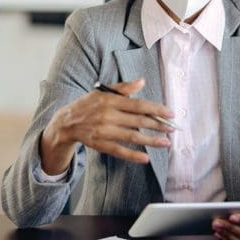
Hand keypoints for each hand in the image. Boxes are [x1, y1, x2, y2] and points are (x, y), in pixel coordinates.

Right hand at [40, 78, 174, 174]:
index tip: (170, 113)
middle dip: (158, 125)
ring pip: (132, 137)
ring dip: (150, 141)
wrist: (67, 122)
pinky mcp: (100, 144)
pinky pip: (119, 151)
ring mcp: (104, 131)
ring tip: (166, 143)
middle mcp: (108, 116)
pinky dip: (133, 155)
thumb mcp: (103, 91)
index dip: (156, 109)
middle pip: (138, 121)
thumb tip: (142, 81)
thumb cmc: (89, 104)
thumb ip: (124, 88)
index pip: (138, 105)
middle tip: (172, 128)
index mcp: (111, 101)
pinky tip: (145, 158)